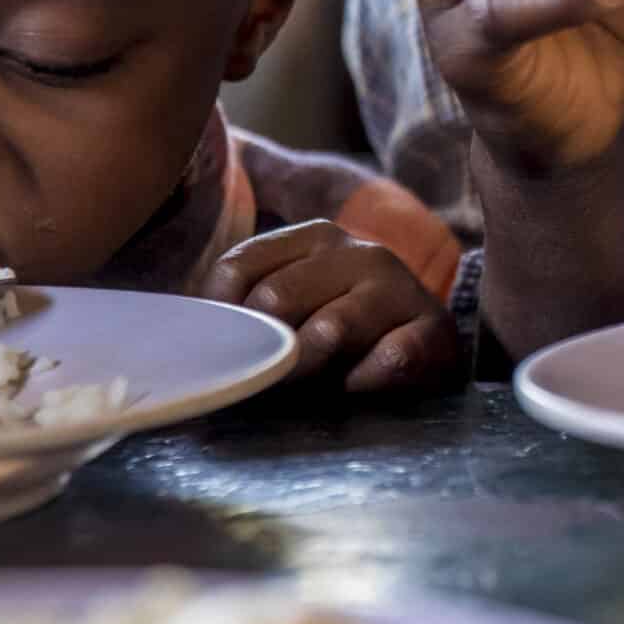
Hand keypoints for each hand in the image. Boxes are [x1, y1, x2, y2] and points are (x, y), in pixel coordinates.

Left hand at [204, 222, 461, 393]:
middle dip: (267, 351)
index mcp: (315, 238)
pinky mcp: (432, 327)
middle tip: (273, 379)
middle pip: (275, 299)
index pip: (237, 268)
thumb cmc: (349, 332)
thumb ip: (251, 312)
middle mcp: (359, 251)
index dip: (224, 319)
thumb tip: (191, 338)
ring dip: (312, 371)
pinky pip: (384, 361)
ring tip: (315, 385)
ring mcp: (398, 286)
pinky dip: (362, 384)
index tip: (235, 349)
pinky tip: (361, 385)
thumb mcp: (297, 307)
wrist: (430, 351)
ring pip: (329, 329)